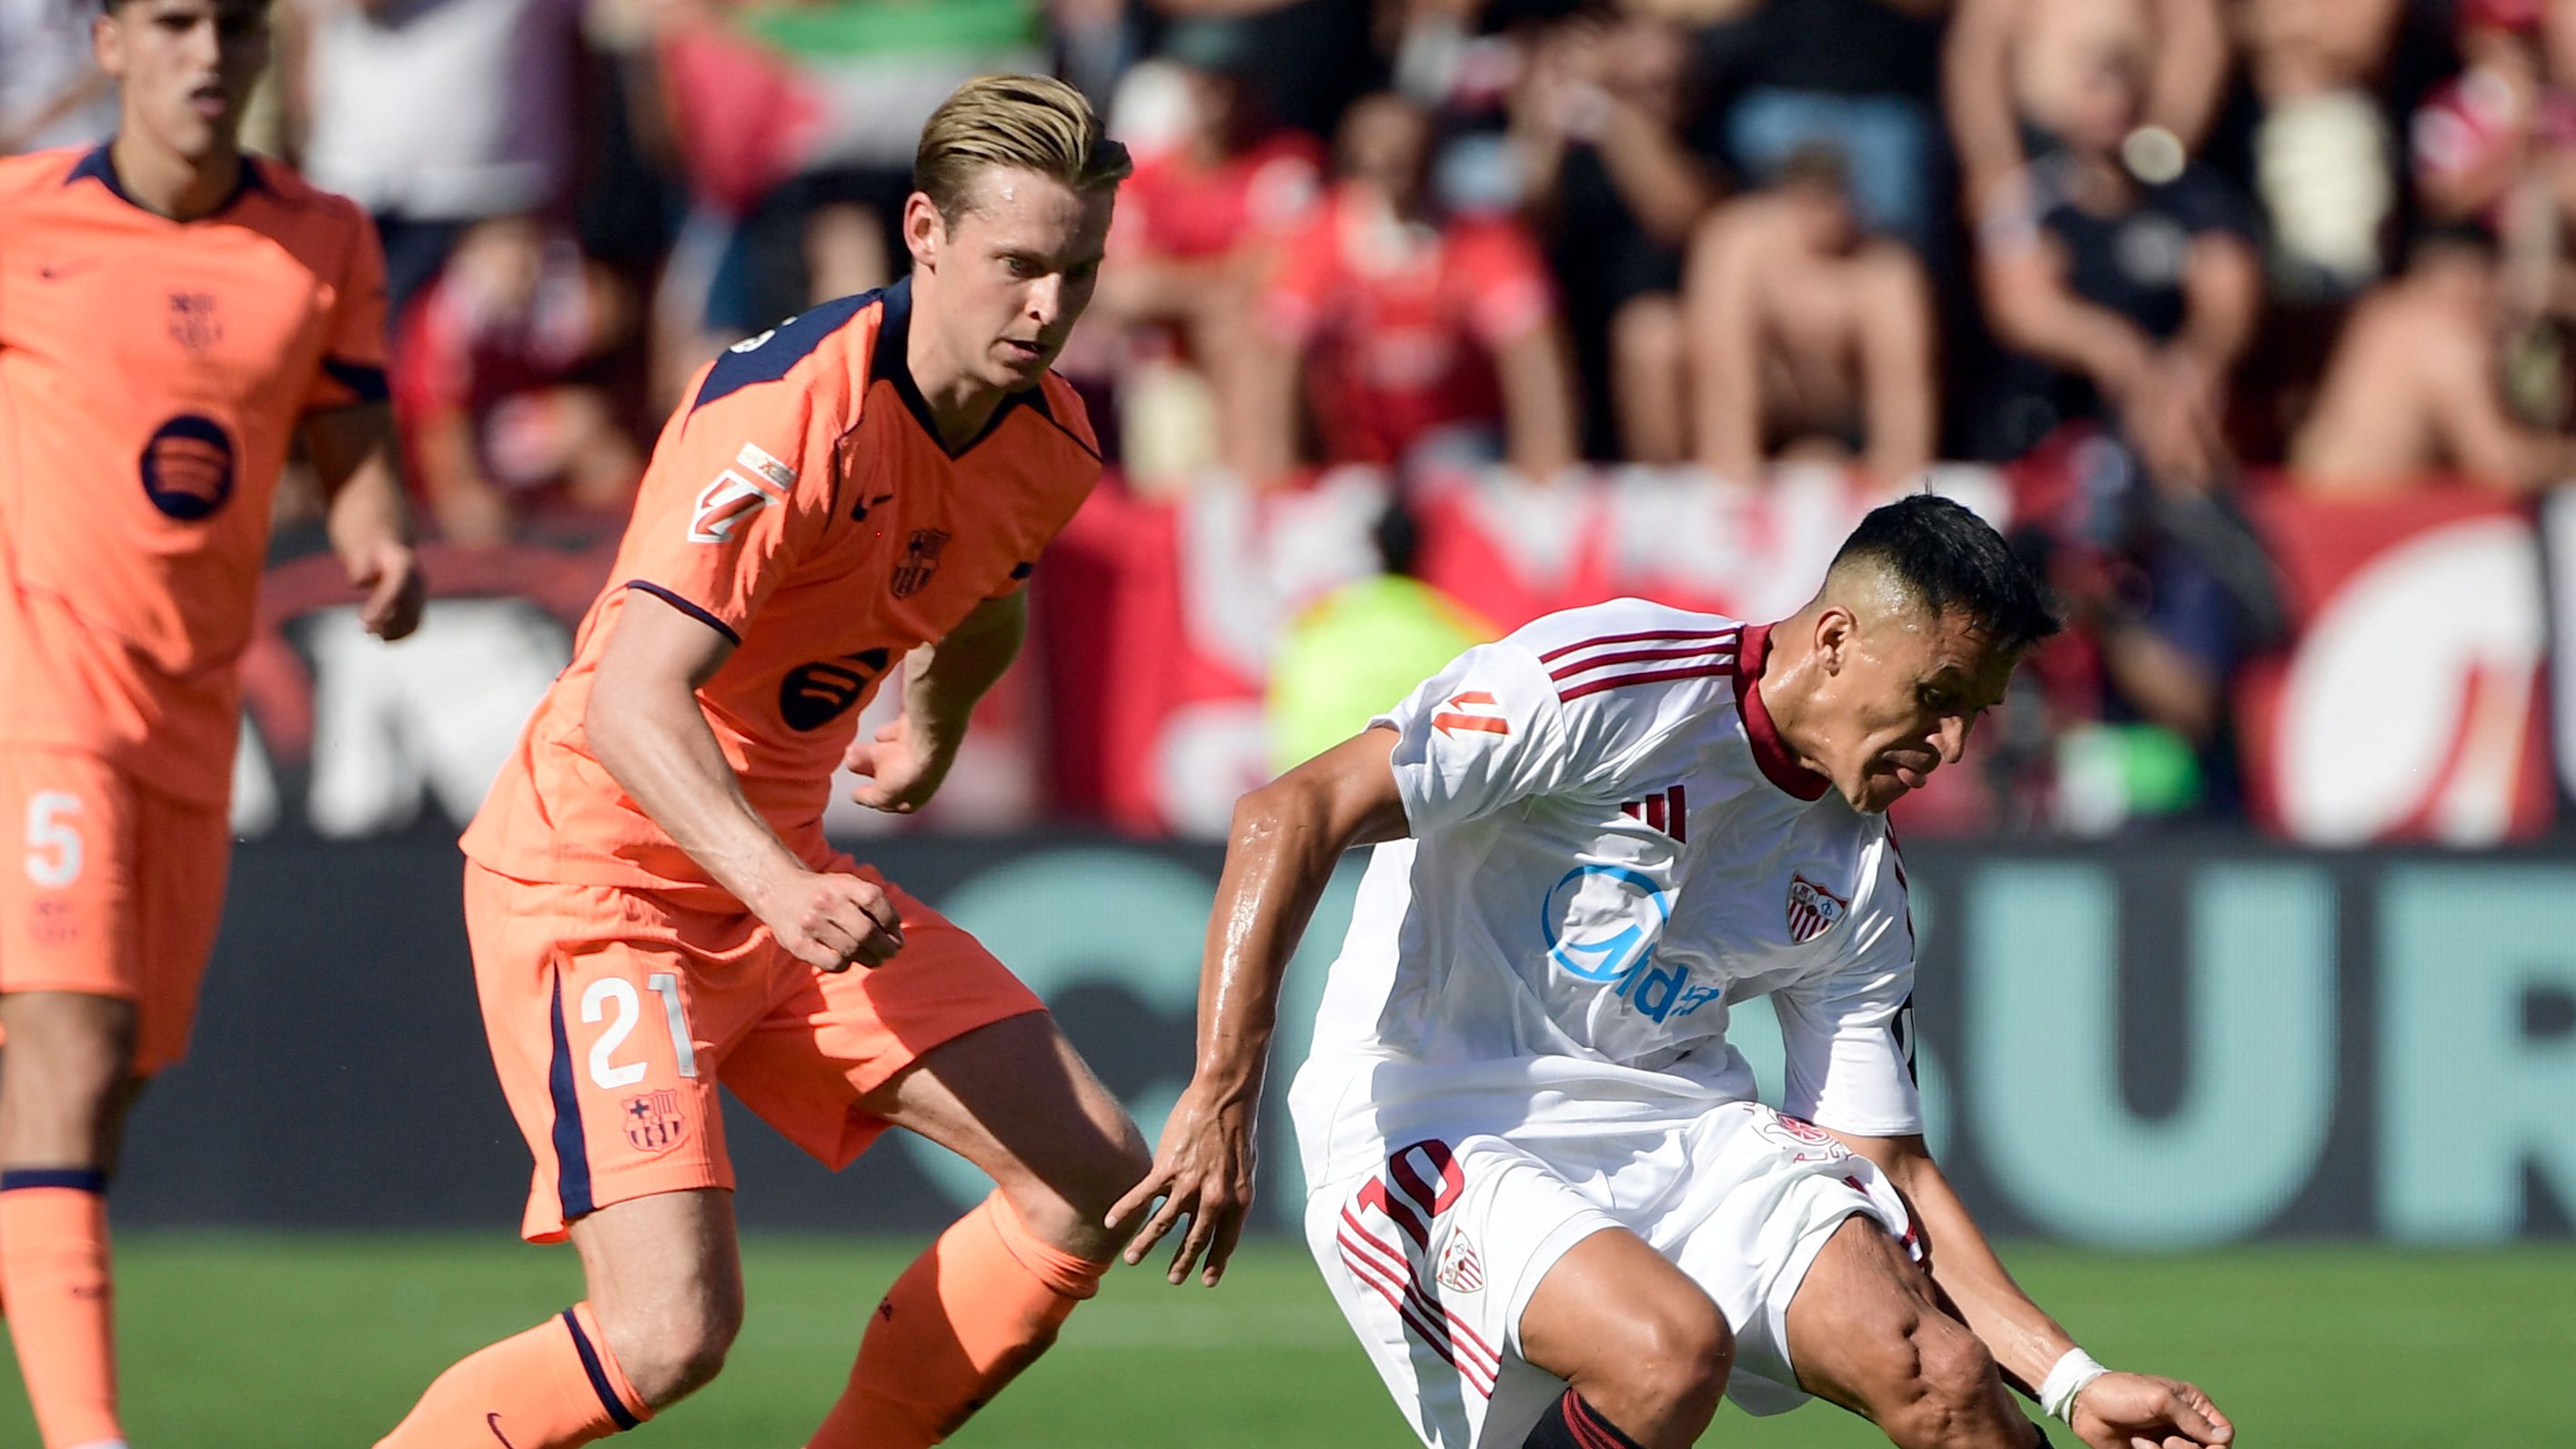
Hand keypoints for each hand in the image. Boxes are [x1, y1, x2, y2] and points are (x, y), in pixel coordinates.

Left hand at [344, 535, 424, 640]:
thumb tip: (361, 581)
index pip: (397, 586)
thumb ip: (360, 563)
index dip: (383, 605)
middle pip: (408, 605)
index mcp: (405, 563)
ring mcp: (419, 594)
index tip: (365, 619)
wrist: (385, 546)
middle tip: (366, 630)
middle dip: (387, 621)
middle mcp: (417, 580)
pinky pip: (414, 624)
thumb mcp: (360, 549)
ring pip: (413, 618)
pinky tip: (383, 639)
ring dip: (394, 631)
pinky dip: (400, 635)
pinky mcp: (416, 606)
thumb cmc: (369, 549)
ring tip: (371, 633)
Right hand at [750, 868, 903, 971]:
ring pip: (852, 950)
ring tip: (877, 960)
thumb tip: (898, 939)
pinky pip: (833, 963)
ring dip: (871, 959)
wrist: (778, 890)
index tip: (896, 933)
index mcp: (841, 884)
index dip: (891, 920)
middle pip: (867, 931)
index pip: (875, 900)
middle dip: (886, 947)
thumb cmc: (825, 893)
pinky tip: (848, 960)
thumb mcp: (848, 885)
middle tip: (892, 953)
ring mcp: (810, 923)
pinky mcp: (798, 944)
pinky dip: (846, 965)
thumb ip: (874, 905)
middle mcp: (825, 902)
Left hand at [846, 715, 955, 813]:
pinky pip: (897, 734)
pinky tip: (878, 735)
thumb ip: (870, 797)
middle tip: (849, 762)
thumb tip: (857, 797)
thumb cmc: (912, 773)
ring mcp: (919, 752)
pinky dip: (887, 734)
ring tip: (852, 749)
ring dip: (871, 752)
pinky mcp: (917, 730)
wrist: (928, 741)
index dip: (875, 796)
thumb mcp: (883, 796)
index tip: (857, 792)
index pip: (892, 799)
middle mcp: (920, 776)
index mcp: (915, 797)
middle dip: (868, 769)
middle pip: (889, 774)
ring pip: (890, 753)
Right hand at [1107, 1080, 1259, 1285]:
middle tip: (1174, 1279)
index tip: (1207, 1280)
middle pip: (1195, 1239)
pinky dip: (1124, 1210)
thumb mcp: (1244, 1167)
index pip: (1226, 1240)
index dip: (1216, 1261)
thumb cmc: (1238, 1127)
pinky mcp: (1167, 1168)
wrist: (1225, 1096)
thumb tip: (1220, 1208)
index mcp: (1238, 1199)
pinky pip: (1142, 1196)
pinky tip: (1110, 1221)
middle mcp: (1214, 1198)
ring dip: (1145, 1245)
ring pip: (1162, 1224)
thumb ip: (1231, 1191)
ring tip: (1131, 1260)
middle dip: (1182, 1262)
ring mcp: (1189, 1185)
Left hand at [2068, 1370, 2233, 1448]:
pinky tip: (2137, 1445)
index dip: (2215, 1445)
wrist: (2085, 1405)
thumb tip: (2223, 1437)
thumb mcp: (2159, 1400)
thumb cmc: (2121, 1393)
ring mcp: (2170, 1442)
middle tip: (2166, 1442)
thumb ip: (2192, 1419)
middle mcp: (2186, 1426)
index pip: (2224, 1434)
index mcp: (2193, 1406)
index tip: (2194, 1440)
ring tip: (2144, 1443)